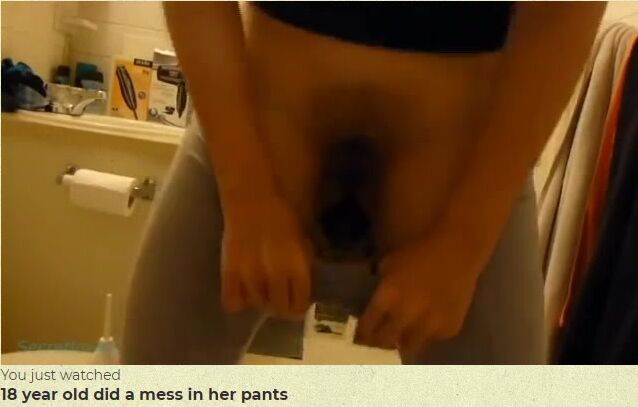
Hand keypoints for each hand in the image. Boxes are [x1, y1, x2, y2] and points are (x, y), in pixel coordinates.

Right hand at [220, 194, 312, 318]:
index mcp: (297, 268)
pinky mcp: (229, 273)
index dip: (298, 307)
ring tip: (260, 286)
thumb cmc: (282, 219)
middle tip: (278, 296)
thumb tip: (303, 293)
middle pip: (279, 309)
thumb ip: (303, 269)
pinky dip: (238, 300)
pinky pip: (233, 302)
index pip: (299, 305)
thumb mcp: (303, 244)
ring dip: (261, 300)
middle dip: (280, 306)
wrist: (252, 201)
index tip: (296, 302)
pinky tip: (242, 289)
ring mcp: (250, 276)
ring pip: (257, 305)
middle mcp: (275, 276)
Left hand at [355, 222, 485, 354]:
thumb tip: (371, 310)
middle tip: (376, 340)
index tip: (359, 336)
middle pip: (385, 341)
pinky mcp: (450, 328)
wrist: (457, 250)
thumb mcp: (388, 265)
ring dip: (401, 342)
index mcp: (389, 295)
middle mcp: (408, 313)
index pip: (368, 326)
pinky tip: (424, 325)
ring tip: (399, 336)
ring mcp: (431, 324)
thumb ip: (380, 291)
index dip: (361, 333)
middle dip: (377, 342)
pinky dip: (425, 335)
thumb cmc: (417, 252)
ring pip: (409, 347)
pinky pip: (431, 340)